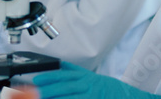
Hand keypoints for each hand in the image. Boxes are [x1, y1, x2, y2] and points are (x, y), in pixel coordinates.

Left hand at [33, 62, 160, 98]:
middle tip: (35, 92)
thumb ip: (74, 71)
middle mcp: (87, 85)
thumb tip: (59, 64)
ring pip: (69, 98)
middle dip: (48, 90)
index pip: (64, 75)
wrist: (125, 96)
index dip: (50, 77)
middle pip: (65, 88)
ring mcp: (90, 96)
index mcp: (85, 77)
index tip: (37, 79)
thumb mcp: (91, 76)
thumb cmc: (106, 87)